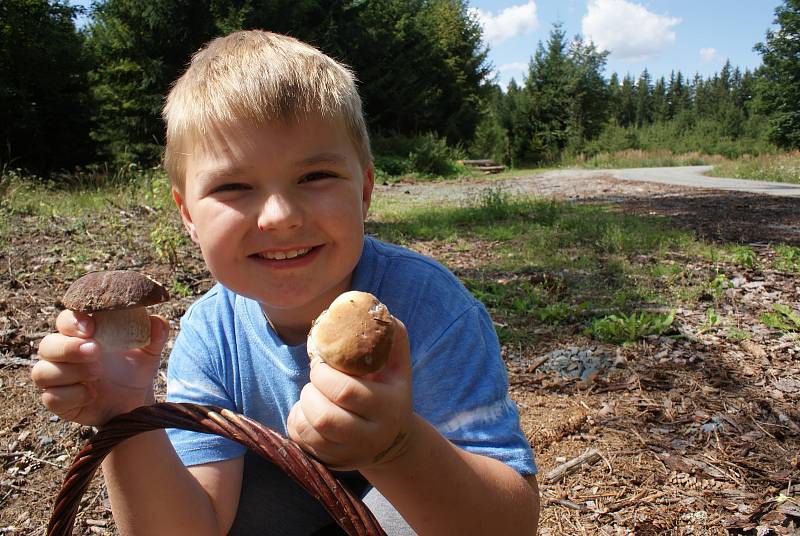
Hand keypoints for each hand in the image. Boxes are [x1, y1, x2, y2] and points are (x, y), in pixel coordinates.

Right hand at [31, 309, 169, 425]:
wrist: (134, 402)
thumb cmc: (134, 369)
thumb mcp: (149, 352)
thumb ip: (154, 334)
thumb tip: (158, 321)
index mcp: (82, 334)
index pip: (66, 320)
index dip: (73, 321)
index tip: (91, 327)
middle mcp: (63, 353)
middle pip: (47, 345)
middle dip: (69, 347)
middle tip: (94, 350)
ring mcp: (57, 378)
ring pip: (43, 371)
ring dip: (70, 372)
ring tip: (97, 374)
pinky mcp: (57, 401)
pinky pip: (51, 397)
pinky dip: (73, 395)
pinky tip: (92, 394)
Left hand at [287, 318, 415, 470]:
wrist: (392, 438)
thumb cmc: (388, 387)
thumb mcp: (396, 363)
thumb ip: (390, 335)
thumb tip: (374, 307)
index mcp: (389, 406)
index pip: (347, 392)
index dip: (324, 373)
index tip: (321, 360)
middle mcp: (372, 435)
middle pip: (326, 416)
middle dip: (311, 389)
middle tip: (314, 377)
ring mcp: (352, 453)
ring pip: (312, 430)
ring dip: (303, 404)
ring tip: (311, 392)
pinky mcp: (333, 461)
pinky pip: (302, 441)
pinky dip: (296, 419)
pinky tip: (307, 409)